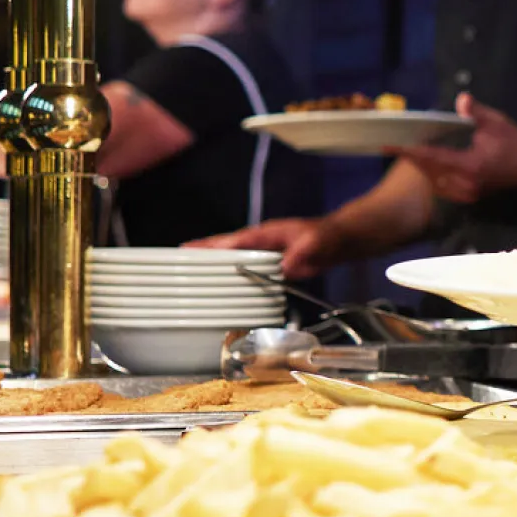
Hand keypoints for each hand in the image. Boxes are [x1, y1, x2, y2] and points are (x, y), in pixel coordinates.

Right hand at [186, 218, 328, 278]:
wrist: (336, 242)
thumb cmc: (325, 237)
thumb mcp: (317, 243)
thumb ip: (303, 252)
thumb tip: (287, 266)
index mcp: (267, 233)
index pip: (237, 239)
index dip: (217, 245)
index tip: (195, 250)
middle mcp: (260, 242)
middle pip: (227, 246)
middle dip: (204, 250)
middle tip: (179, 255)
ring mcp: (263, 253)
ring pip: (232, 257)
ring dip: (212, 262)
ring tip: (187, 268)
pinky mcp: (268, 265)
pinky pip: (245, 270)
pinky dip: (229, 274)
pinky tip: (218, 283)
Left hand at [395, 93, 516, 203]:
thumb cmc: (512, 140)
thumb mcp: (494, 122)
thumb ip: (475, 112)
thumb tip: (462, 99)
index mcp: (471, 165)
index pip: (433, 157)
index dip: (410, 150)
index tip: (392, 144)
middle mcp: (466, 183)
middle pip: (429, 171)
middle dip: (411, 158)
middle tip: (392, 145)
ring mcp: (468, 192)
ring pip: (434, 181)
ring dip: (420, 167)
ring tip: (405, 152)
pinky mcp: (469, 195)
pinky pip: (443, 187)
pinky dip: (432, 175)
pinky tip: (424, 164)